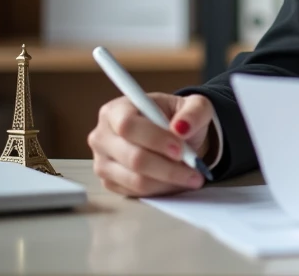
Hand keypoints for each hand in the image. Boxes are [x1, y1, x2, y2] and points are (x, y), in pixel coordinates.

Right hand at [88, 92, 214, 196]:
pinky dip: (161, 189)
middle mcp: (103, 136)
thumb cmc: (179, 118)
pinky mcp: (110, 183)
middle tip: (195, 168)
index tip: (180, 149)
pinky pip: (136, 192)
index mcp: (116, 110)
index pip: (127, 125)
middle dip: (167, 166)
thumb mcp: (195, 105)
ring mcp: (102, 162)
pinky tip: (177, 181)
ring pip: (135, 179)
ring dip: (168, 180)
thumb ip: (194, 112)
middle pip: (132, 157)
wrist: (174, 137)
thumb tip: (182, 127)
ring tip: (192, 176)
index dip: (154, 138)